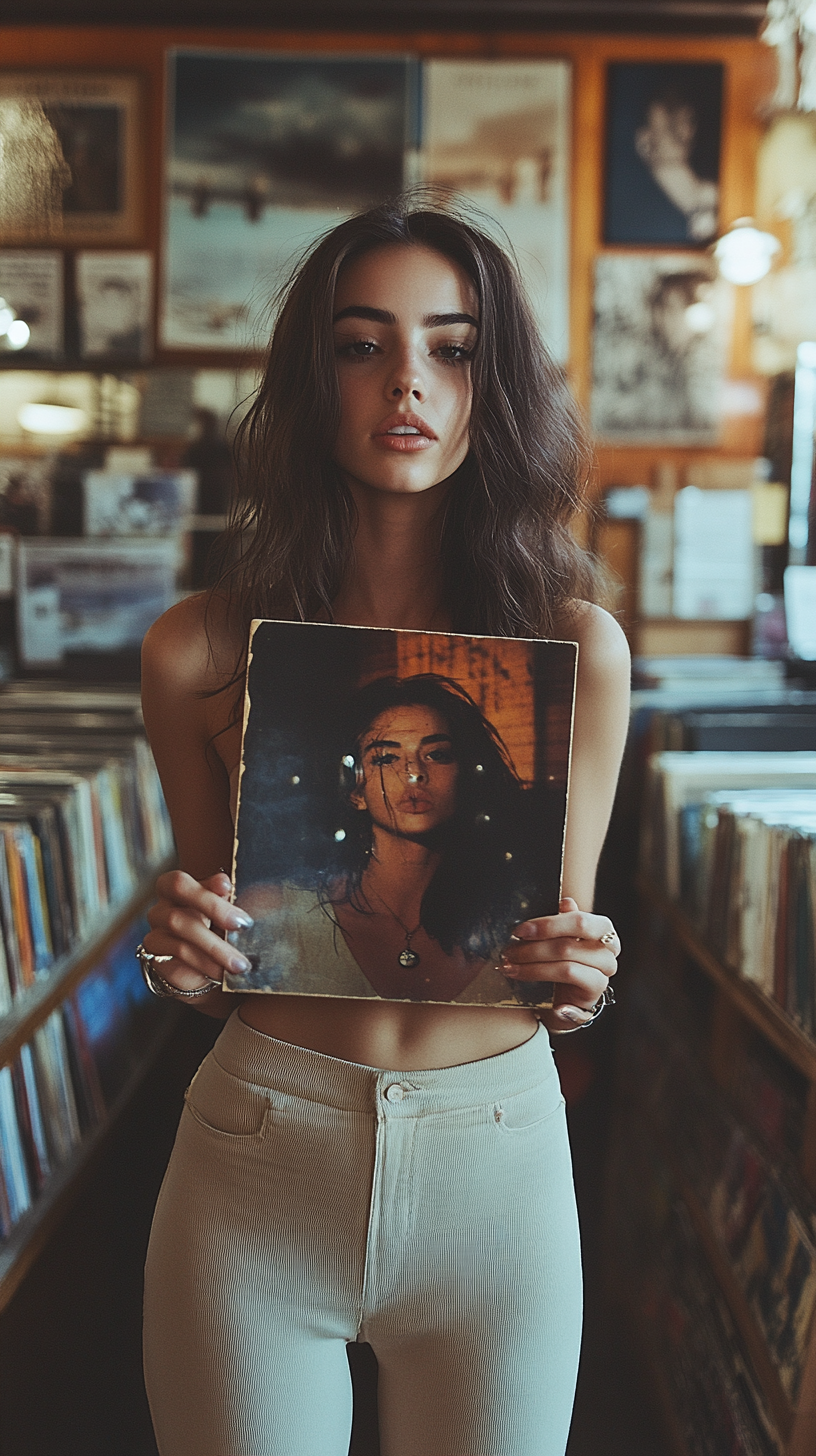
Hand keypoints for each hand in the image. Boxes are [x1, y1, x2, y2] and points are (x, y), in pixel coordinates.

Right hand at [143, 870, 253, 994]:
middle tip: (243, 925)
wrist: (213, 972)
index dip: (203, 887)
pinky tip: (222, 974)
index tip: (230, 888)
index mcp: (176, 890)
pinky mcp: (157, 961)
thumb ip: (243, 901)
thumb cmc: (224, 933)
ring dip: (215, 951)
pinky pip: (177, 962)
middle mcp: (161, 910)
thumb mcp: (235, 915)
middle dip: (214, 915)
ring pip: (181, 940)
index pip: (180, 883)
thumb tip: (269, 894)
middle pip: (179, 911)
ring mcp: (156, 935)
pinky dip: (204, 966)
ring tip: (240, 964)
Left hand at [500, 897, 618, 1034]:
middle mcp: (608, 952)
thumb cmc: (561, 958)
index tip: (520, 930)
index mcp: (602, 929)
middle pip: (569, 945)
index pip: (579, 921)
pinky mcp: (592, 997)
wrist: (564, 996)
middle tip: (509, 951)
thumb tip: (566, 902)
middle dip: (534, 948)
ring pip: (566, 968)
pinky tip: (542, 1000)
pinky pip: (571, 997)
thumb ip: (562, 920)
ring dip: (533, 969)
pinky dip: (556, 998)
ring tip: (510, 968)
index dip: (548, 924)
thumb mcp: (559, 936)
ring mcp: (603, 976)